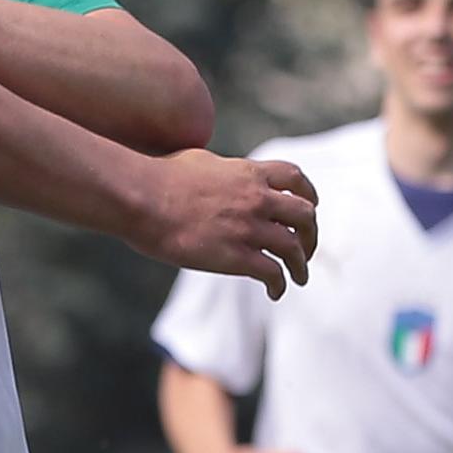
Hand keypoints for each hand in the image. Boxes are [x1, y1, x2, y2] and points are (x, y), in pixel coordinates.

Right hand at [131, 151, 320, 298]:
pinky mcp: (235, 256)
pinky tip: (275, 293)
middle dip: (310, 234)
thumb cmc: (157, 178)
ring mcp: (248, 228)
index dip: (309, 195)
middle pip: (304, 216)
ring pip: (293, 248)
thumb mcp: (197, 160)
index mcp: (248, 173)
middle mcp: (256, 199)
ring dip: (301, 265)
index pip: (296, 179)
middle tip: (306, 248)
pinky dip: (279, 285)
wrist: (141, 199)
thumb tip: (215, 172)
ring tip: (299, 277)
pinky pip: (272, 273)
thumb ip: (219, 169)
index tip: (311, 207)